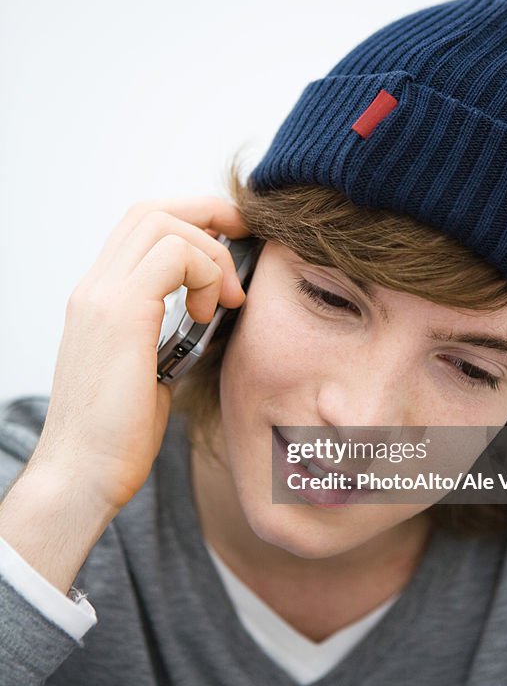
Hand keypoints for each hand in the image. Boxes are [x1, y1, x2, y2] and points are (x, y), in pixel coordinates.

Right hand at [31, 197, 249, 511]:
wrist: (82, 475)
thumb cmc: (116, 434)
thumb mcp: (150, 368)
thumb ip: (170, 330)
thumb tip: (212, 311)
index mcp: (100, 297)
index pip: (143, 226)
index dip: (194, 221)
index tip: (234, 241)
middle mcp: (95, 287)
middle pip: (153, 211)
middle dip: (210, 216)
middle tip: (246, 245)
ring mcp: (102, 296)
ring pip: (163, 223)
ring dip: (210, 252)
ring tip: (224, 300)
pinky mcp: (121, 314)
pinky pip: (174, 256)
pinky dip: (205, 272)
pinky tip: (208, 313)